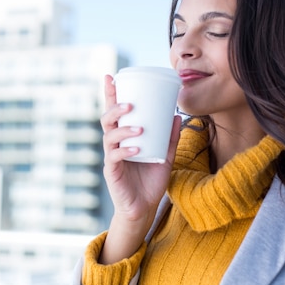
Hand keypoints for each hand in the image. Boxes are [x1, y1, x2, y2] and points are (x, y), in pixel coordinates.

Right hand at [99, 74, 180, 262]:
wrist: (144, 208)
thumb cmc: (151, 180)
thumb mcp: (165, 156)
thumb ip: (171, 138)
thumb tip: (177, 115)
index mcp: (124, 136)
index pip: (115, 111)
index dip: (110, 94)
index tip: (111, 76)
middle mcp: (114, 144)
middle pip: (107, 120)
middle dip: (115, 108)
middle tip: (130, 105)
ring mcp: (111, 158)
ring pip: (109, 137)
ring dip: (123, 130)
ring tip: (139, 128)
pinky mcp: (112, 173)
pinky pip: (114, 158)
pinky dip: (125, 151)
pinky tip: (135, 148)